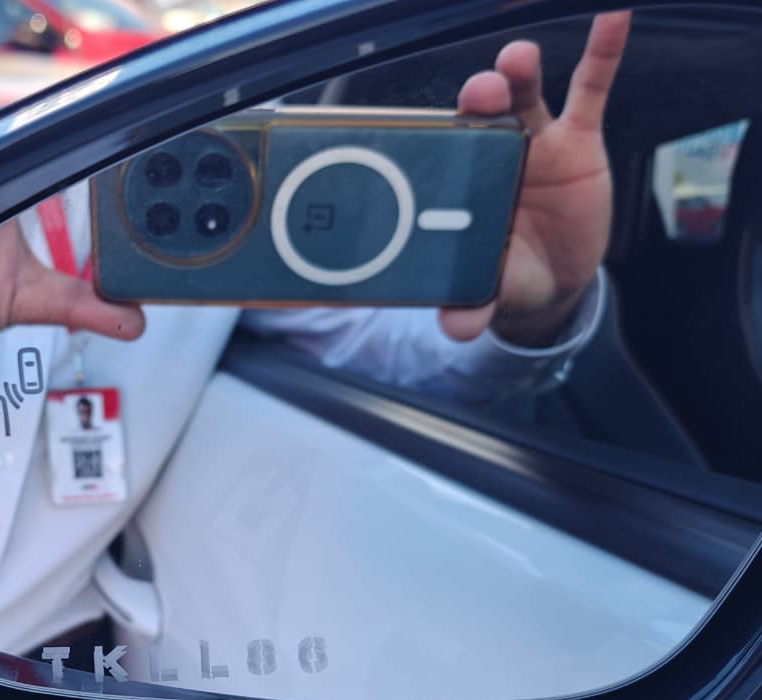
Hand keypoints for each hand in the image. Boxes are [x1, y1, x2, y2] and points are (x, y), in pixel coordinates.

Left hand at [440, 11, 631, 345]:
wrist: (555, 279)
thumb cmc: (510, 275)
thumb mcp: (494, 291)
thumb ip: (473, 304)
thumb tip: (457, 328)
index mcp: (458, 187)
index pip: (441, 155)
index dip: (435, 139)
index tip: (426, 129)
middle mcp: (488, 156)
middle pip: (476, 117)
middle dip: (475, 100)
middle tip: (478, 94)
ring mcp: (532, 142)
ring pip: (521, 96)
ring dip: (516, 72)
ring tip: (516, 60)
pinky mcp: (577, 139)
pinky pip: (591, 89)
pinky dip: (602, 52)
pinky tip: (613, 18)